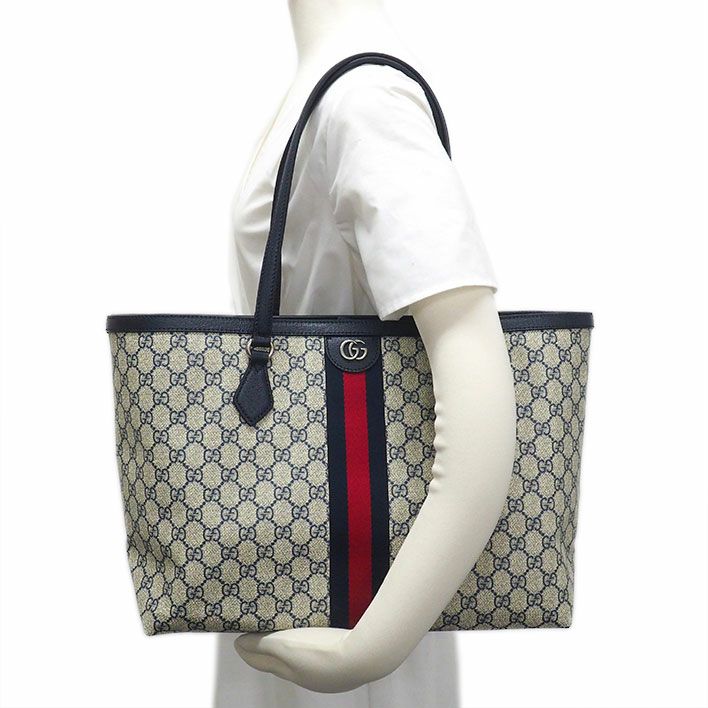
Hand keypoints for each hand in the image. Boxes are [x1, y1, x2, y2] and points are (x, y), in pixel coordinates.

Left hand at [234, 627, 376, 692]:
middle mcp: (308, 677)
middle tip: (262, 636)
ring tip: (292, 635)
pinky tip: (323, 639)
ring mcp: (328, 674)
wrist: (365, 655)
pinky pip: (324, 656)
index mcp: (292, 672)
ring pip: (304, 660)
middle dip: (270, 651)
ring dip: (295, 650)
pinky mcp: (346, 665)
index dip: (250, 652)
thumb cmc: (325, 651)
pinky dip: (316, 648)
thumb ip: (262, 644)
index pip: (262, 663)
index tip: (240, 641)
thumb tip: (241, 644)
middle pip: (282, 664)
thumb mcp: (285, 644)